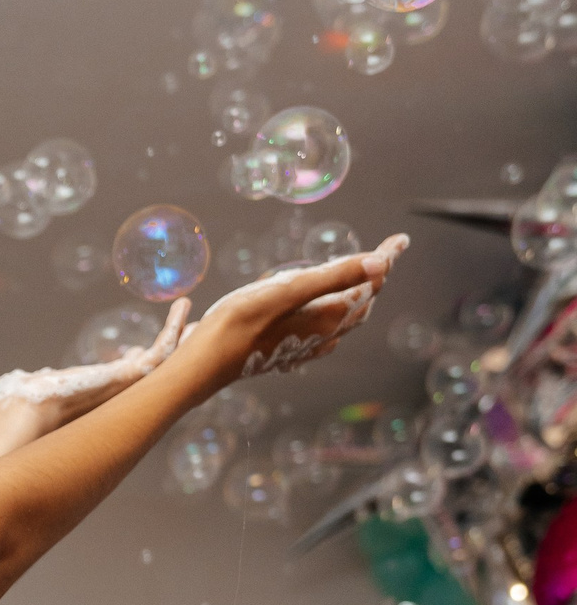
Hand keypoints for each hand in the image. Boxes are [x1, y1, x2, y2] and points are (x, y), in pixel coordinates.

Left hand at [0, 299, 189, 418]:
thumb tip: (33, 377)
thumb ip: (45, 380)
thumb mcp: (45, 384)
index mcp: (100, 392)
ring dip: (181, 334)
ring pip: (167, 359)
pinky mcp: (132, 376)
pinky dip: (175, 327)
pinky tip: (183, 306)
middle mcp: (119, 392)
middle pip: (154, 370)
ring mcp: (128, 386)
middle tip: (190, 333)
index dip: (134, 362)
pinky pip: (163, 349)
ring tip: (195, 315)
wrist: (33, 413)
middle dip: (172, 350)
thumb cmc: (31, 403)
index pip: (124, 377)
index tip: (137, 350)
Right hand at [183, 235, 406, 381]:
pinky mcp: (287, 352)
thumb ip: (334, 276)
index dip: (387, 258)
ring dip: (355, 297)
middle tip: (384, 255)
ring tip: (358, 280)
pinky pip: (324, 333)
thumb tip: (381, 263)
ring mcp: (305, 346)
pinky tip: (322, 315)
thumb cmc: (239, 324)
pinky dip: (333, 314)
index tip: (401, 239)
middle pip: (361, 302)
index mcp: (328, 315)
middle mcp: (323, 334)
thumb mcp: (286, 291)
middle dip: (375, 278)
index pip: (370, 282)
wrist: (204, 365)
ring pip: (344, 320)